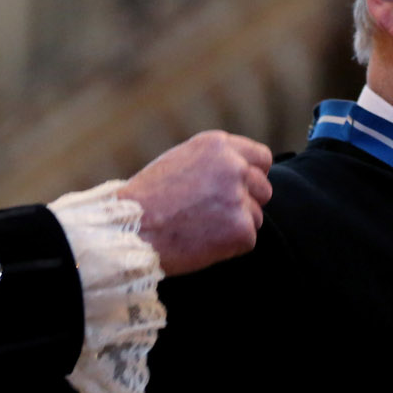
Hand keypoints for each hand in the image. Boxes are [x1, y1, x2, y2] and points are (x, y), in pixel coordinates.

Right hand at [125, 131, 271, 275]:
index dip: (252, 175)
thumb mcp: (180, 162)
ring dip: (236, 225)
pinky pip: (247, 240)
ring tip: (200, 228)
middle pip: (263, 187)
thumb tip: (242, 172)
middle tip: (217, 215)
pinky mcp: (241, 230)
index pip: (260, 157)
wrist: (129, 230)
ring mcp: (238, 198)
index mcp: (217, 146)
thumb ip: (214, 163)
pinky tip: (201, 242)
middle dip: (247, 202)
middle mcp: (233, 167)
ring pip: (256, 216)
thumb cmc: (147, 199)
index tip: (241, 188)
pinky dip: (229, 246)